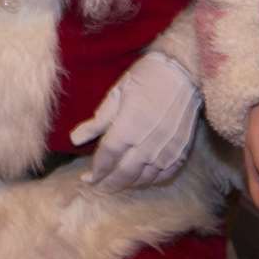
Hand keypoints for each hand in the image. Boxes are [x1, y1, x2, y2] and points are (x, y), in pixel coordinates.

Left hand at [69, 51, 200, 190]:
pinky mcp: (181, 151)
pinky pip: (164, 175)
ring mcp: (166, 150)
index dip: (96, 171)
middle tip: (98, 187)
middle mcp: (147, 144)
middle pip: (124, 173)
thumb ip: (97, 121)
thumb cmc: (146, 77)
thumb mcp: (116, 93)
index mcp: (127, 128)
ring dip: (128, 184)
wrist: (183, 71)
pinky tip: (141, 178)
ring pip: (144, 178)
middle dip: (108, 183)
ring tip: (116, 183)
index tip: (87, 179)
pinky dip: (150, 181)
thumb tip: (75, 139)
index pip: (107, 158)